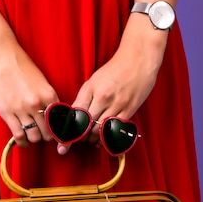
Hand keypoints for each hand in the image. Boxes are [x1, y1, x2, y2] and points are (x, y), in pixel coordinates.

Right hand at [0, 34, 58, 147]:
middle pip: (48, 132)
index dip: (60, 130)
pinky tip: (23, 141)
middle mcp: (37, 104)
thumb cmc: (21, 67)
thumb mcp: (41, 82)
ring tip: (32, 136)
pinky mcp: (7, 113)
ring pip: (34, 136)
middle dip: (47, 136)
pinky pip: (18, 135)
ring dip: (35, 139)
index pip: (60, 121)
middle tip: (44, 135)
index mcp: (49, 94)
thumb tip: (54, 117)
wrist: (0, 58)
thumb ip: (48, 99)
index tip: (57, 133)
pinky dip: (22, 142)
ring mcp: (21, 110)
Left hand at [59, 15, 167, 153]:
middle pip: (86, 126)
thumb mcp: (93, 81)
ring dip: (93, 140)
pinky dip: (107, 138)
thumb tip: (74, 117)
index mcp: (90, 89)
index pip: (75, 116)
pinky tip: (103, 140)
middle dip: (80, 138)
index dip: (68, 131)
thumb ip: (84, 99)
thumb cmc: (114, 69)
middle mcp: (102, 98)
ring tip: (89, 141)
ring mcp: (117, 104)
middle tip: (77, 142)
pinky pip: (116, 129)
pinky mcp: (129, 109)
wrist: (138, 59)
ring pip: (100, 130)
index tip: (63, 142)